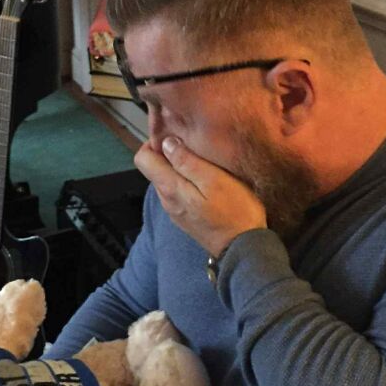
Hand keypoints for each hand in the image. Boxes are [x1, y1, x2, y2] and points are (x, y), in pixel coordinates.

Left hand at [134, 137, 266, 255]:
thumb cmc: (235, 211)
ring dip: (179, 169)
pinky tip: (205, 182)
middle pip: (154, 169)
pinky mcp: (185, 218)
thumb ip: (188, 161)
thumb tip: (166, 143)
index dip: (154, 143)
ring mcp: (174, 211)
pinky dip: (186, 183)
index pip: (142, 159)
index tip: (176, 137)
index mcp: (169, 187)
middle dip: (168, 155)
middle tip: (194, 147)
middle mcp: (166, 200)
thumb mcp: (215, 180)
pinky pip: (178, 193)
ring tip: (203, 163)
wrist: (243, 248)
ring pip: (167, 180)